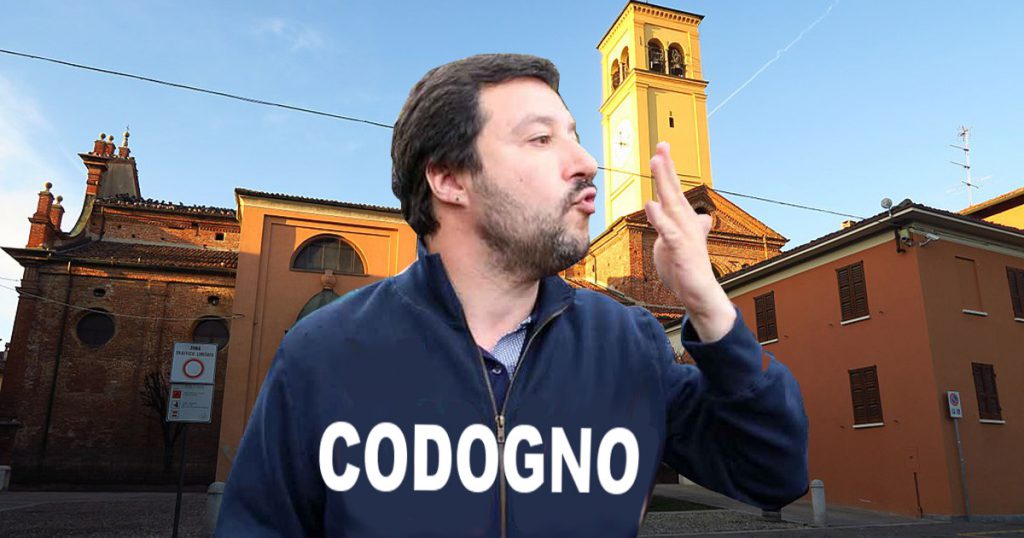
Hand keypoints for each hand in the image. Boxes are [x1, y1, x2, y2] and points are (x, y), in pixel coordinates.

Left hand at [644, 142, 735, 341]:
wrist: (699, 294)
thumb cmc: (688, 269)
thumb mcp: (681, 244)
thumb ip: (680, 228)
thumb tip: (698, 217)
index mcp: (682, 221)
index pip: (673, 191)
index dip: (667, 170)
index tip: (661, 149)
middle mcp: (685, 223)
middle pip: (674, 190)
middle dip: (667, 167)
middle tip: (661, 145)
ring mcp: (684, 235)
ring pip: (672, 204)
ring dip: (664, 182)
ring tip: (657, 162)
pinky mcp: (681, 250)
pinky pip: (668, 231)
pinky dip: (660, 218)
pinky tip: (651, 205)